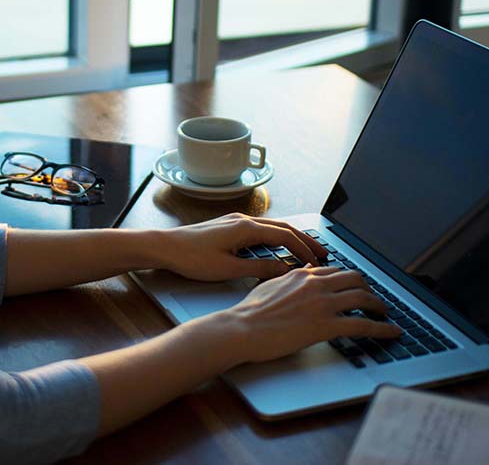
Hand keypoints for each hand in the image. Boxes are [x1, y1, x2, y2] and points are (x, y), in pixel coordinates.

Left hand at [156, 213, 329, 281]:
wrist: (165, 246)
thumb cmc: (191, 257)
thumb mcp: (228, 269)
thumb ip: (259, 269)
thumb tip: (285, 270)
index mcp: (246, 228)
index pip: (285, 236)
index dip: (304, 249)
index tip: (318, 262)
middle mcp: (243, 220)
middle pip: (283, 227)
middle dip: (305, 240)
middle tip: (323, 252)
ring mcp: (235, 221)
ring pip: (272, 227)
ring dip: (291, 238)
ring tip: (305, 250)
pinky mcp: (228, 226)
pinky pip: (260, 229)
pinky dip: (275, 238)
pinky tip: (278, 248)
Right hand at [223, 265, 401, 364]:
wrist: (242, 329)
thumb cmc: (250, 312)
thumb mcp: (269, 285)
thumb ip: (289, 278)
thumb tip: (301, 272)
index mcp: (302, 275)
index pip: (335, 271)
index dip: (349, 279)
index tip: (355, 286)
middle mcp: (316, 284)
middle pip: (354, 279)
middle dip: (369, 288)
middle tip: (374, 298)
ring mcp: (323, 304)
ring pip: (363, 297)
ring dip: (379, 306)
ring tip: (385, 314)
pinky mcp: (326, 325)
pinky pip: (363, 325)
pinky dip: (383, 329)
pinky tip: (392, 333)